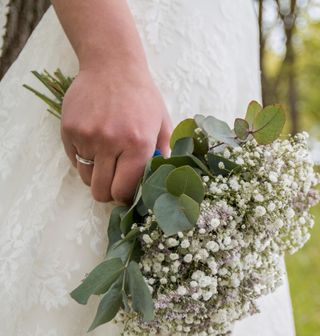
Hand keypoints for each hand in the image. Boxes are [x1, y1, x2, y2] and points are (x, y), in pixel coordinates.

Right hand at [60, 65, 171, 203]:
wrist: (112, 66)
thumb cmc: (142, 96)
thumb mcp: (162, 124)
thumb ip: (164, 154)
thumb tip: (162, 181)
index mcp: (137, 144)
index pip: (124, 190)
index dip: (125, 199)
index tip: (127, 196)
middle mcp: (110, 143)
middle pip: (102, 191)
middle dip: (109, 194)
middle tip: (115, 185)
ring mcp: (87, 136)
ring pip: (86, 178)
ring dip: (95, 177)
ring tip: (106, 162)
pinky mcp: (69, 129)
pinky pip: (74, 160)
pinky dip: (83, 160)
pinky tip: (95, 146)